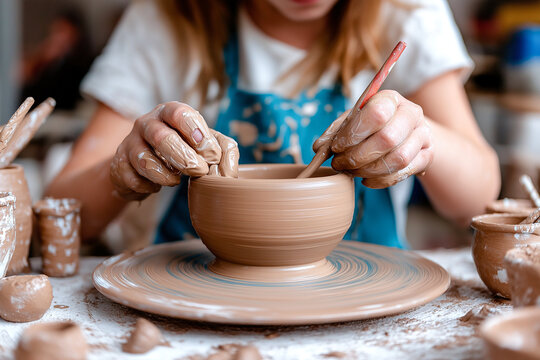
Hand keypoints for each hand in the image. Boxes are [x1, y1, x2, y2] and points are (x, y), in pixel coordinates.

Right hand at [110, 102, 237, 199]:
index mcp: (170, 112)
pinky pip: (133, 180)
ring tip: (176, 180)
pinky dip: (149, 187)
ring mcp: (129, 144)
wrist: (146, 164)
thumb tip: (228, 173)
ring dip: (166, 176)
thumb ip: (224, 152)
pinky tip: (155, 185)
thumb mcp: (207, 144)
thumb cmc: (184, 148)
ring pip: (145, 161)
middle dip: (184, 158)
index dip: (196, 132)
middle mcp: (146, 123)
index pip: (180, 113)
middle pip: (162, 137)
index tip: (210, 153)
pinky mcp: (119, 165)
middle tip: (198, 171)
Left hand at [314, 90, 433, 188]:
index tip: (337, 147)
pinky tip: (365, 179)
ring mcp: (423, 135)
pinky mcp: (428, 156)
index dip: (353, 134)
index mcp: (391, 99)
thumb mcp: (353, 120)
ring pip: (397, 159)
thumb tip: (319, 148)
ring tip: (351, 172)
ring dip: (368, 170)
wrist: (407, 131)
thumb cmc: (374, 124)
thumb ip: (336, 132)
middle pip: (387, 139)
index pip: (376, 114)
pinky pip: (403, 173)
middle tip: (339, 163)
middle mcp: (412, 114)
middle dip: (357, 156)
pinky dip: (380, 181)